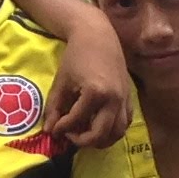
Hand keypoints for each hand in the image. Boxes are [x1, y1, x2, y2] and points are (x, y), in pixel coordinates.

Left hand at [45, 26, 134, 152]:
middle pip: (100, 134)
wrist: (98, 37)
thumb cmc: (76, 56)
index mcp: (95, 93)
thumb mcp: (61, 82)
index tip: (54, 130)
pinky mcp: (129, 98)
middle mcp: (113, 99)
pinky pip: (125, 122)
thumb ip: (54, 108)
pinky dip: (114, 130)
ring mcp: (124, 99)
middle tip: (70, 135)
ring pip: (117, 132)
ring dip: (101, 140)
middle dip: (82, 140)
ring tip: (85, 135)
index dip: (62, 129)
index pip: (77, 120)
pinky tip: (100, 126)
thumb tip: (49, 130)